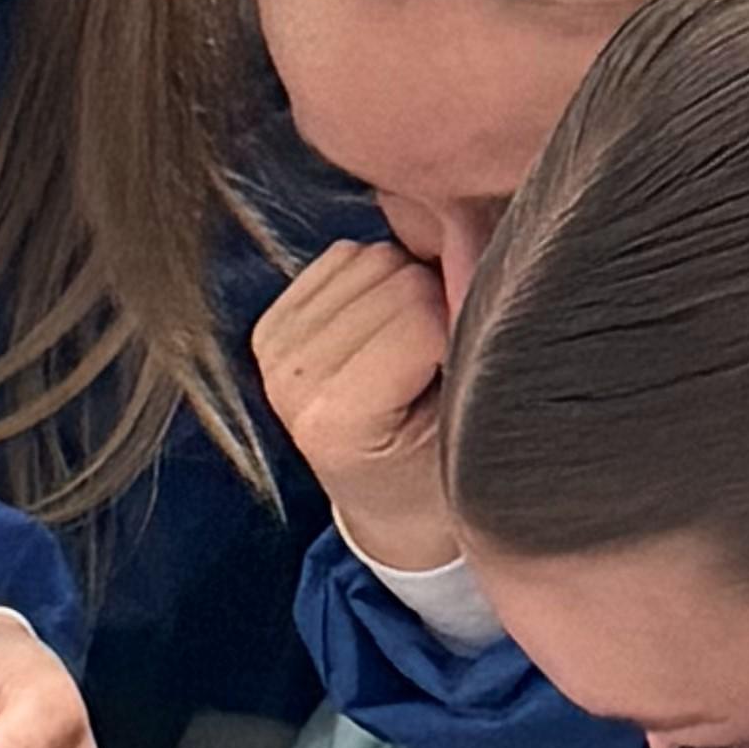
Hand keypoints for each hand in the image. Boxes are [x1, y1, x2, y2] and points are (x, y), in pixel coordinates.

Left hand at [259, 235, 460, 573]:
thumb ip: (469, 341)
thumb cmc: (443, 476)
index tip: (463, 375)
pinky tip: (385, 329)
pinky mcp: (274, 324)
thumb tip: (467, 241)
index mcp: (336, 421)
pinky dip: (376, 279)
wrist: (391, 506)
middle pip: (394, 274)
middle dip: (436, 302)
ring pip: (371, 256)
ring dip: (407, 286)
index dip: (461, 328)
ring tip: (414, 350)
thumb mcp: (474, 428)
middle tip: (440, 362)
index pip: (420, 313)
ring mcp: (275, 349)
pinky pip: (344, 255)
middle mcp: (289, 381)